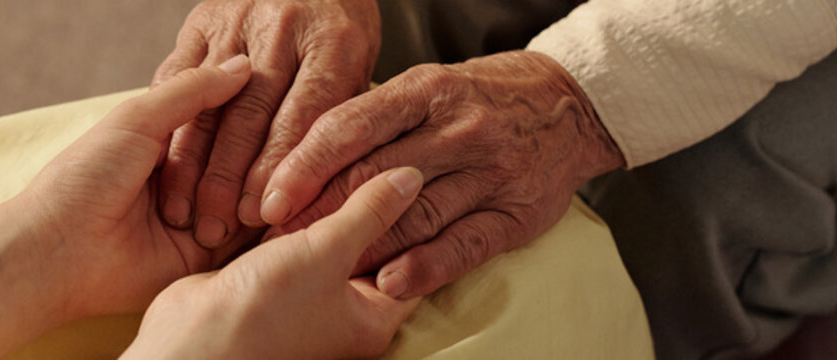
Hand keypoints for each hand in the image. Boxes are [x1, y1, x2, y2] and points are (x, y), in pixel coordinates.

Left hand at [12, 55, 257, 317]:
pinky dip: (260, 224)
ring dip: (256, 189)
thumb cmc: (86, 179)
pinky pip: (246, 239)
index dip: (247, 110)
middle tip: (260, 155)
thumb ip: (191, 91)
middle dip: (251, 155)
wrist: (61, 250)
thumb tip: (243, 65)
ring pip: (251, 195)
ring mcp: (199, 217)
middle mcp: (186, 176)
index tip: (268, 102)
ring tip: (258, 188)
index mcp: (166, 140)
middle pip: (242, 157)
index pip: (224, 118)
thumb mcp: (137, 120)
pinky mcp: (204, 257)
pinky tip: (270, 210)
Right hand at [123, 168, 424, 359]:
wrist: (191, 342)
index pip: (413, 258)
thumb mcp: (327, 252)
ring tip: (330, 157)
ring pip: (328, 238)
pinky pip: (293, 240)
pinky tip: (291, 178)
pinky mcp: (269, 281)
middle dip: (367, 202)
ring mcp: (305, 297)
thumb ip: (369, 212)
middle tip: (372, 152)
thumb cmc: (265, 312)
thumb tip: (412, 177)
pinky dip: (292, 213)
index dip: (415, 213)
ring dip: (324, 204)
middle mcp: (343, 311)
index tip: (412, 166)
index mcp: (373, 317)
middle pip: (371, 245)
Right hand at [154, 0, 380, 248]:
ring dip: (194, 164)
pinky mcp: (200, 21)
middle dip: (231, 179)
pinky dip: (171, 128)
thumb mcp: (361, 65)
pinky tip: (167, 169)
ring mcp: (236, 21)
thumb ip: (340, 118)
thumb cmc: (340, 26)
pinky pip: (177, 79)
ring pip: (207, 102)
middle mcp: (282, 27)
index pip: (303, 117)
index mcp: (334, 41)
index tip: (267, 214)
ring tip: (188, 212)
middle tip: (219, 226)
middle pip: (250, 115)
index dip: (282, 169)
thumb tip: (318, 188)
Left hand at [258, 51, 624, 298]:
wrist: (568, 105)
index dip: (303, 166)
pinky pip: (462, 244)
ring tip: (318, 267)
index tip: (267, 199)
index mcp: (425, 91)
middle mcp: (457, 130)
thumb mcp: (423, 88)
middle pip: (372, 176)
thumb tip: (298, 160)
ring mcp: (490, 173)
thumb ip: (370, 120)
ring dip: (359, 246)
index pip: (349, 128)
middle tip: (278, 239)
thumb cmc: (477, 98)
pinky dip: (423, 267)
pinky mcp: (515, 214)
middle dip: (318, 212)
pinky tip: (389, 281)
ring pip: (411, 216)